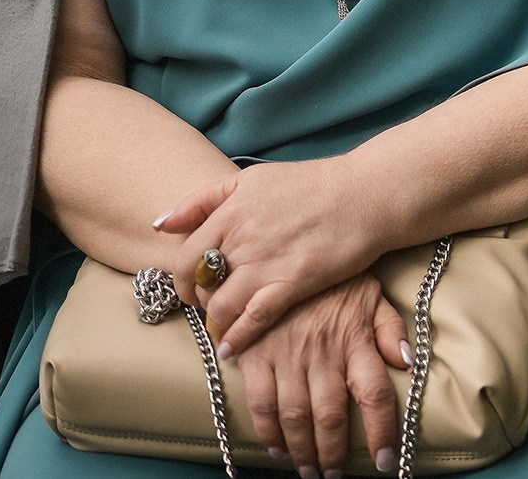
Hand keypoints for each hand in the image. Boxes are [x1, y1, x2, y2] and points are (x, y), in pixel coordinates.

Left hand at [157, 159, 388, 353]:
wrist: (368, 194)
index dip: (182, 280)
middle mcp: (243, 238)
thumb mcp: (254, 179)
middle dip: (199, 303)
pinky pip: (253, 319)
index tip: (193, 288)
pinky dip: (238, 338)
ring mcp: (267, 262)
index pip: (184, 257)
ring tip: (223, 326)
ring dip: (216, 322)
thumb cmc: (314, 184)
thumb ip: (204, 199)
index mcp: (231, 211)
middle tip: (210, 308)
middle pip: (200, 285)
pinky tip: (233, 348)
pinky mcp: (293, 282)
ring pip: (221, 307)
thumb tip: (159, 224)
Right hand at [234, 273, 408, 476]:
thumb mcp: (372, 295)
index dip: (381, 430)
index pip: (375, 393)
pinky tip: (277, 448)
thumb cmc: (335, 280)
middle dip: (334, 452)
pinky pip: (261, 403)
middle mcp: (322, 352)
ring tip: (309, 470)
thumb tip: (408, 362)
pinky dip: (268, 431)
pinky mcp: (256, 355)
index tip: (386, 460)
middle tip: (335, 475)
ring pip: (296, 416)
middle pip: (330, 415)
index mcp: (355, 338)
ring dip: (303, 450)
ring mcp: (287, 355)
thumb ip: (391, 330)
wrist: (283, 251)